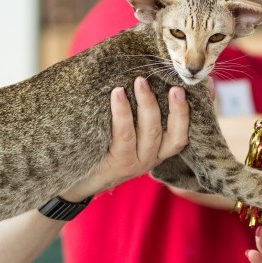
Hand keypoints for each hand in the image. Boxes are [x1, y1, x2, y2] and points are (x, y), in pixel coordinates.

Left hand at [62, 77, 189, 200]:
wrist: (74, 181)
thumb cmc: (102, 151)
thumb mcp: (128, 138)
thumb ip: (141, 117)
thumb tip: (148, 81)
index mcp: (158, 152)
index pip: (181, 136)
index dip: (185, 114)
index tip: (186, 90)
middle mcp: (150, 160)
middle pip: (171, 135)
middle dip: (175, 108)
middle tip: (172, 84)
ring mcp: (134, 164)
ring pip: (149, 133)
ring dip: (147, 104)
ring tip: (140, 81)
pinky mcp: (116, 165)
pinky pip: (123, 136)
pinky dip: (122, 113)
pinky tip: (117, 94)